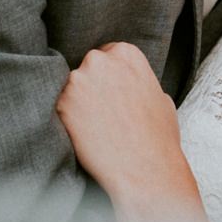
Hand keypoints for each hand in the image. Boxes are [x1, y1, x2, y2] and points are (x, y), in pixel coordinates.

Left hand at [55, 43, 199, 210]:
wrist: (144, 168)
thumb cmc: (158, 137)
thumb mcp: (161, 97)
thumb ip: (140, 82)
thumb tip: (132, 86)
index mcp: (126, 53)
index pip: (108, 55)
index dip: (109, 77)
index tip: (111, 93)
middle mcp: (100, 60)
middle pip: (88, 68)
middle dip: (92, 86)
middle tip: (102, 111)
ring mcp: (78, 80)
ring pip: (72, 89)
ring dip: (79, 103)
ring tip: (94, 127)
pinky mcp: (62, 103)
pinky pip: (61, 108)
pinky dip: (69, 120)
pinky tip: (85, 135)